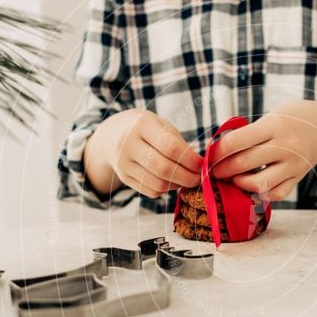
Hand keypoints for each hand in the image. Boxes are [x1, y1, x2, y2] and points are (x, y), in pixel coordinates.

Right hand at [84, 109, 201, 197]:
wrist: (114, 135)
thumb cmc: (148, 130)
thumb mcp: (162, 126)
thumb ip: (180, 144)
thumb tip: (200, 167)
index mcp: (142, 125)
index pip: (171, 147)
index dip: (190, 159)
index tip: (203, 165)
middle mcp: (128, 144)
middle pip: (164, 169)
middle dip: (187, 177)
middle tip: (200, 178)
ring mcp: (123, 163)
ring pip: (158, 184)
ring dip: (178, 185)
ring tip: (187, 179)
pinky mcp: (123, 177)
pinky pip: (151, 191)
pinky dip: (166, 190)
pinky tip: (172, 181)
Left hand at [209, 101, 316, 201]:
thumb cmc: (287, 121)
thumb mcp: (269, 118)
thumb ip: (247, 134)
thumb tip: (216, 154)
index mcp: (273, 125)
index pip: (236, 141)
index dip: (217, 152)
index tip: (209, 156)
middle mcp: (285, 145)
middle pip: (244, 163)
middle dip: (222, 170)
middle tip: (215, 171)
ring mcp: (294, 164)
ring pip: (259, 184)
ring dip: (240, 184)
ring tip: (235, 179)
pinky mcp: (298, 177)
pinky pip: (276, 194)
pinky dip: (261, 193)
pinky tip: (255, 186)